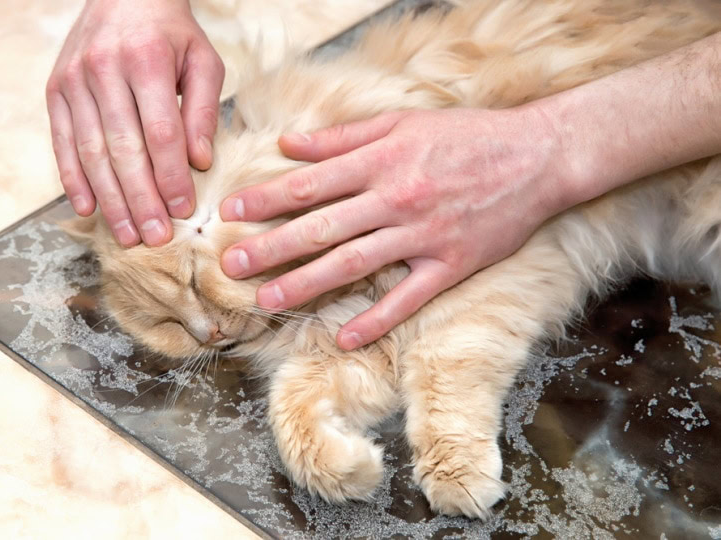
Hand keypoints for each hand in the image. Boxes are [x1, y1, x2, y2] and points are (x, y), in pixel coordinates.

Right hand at [47, 0, 224, 246]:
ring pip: (91, 152)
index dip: (171, 177)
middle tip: (156, 237)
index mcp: (145, 61)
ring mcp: (73, 80)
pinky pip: (62, 142)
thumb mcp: (202, 60)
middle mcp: (103, 70)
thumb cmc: (171, 33)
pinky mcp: (55, 89)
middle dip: (141, 200)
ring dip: (110, 200)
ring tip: (127, 235)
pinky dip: (73, 179)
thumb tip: (200, 162)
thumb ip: (204, 110)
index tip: (184, 211)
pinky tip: (88, 209)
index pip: (160, 134)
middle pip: (123, 150)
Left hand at [219, 107, 572, 348]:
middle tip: (231, 266)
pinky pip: (408, 298)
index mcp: (382, 160)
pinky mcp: (451, 264)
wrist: (537, 156)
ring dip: (307, 284)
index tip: (230, 212)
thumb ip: (343, 137)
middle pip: (322, 227)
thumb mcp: (402, 122)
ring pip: (355, 264)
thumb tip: (289, 144)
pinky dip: (377, 319)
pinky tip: (345, 337)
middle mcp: (397, 198)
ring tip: (268, 300)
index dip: (266, 198)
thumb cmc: (466, 135)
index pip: (310, 183)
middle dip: (271, 247)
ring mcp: (424, 235)